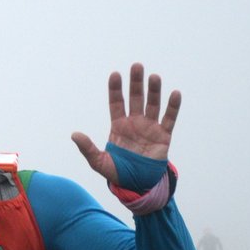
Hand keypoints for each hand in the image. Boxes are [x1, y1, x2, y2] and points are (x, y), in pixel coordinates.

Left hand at [71, 63, 180, 184]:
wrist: (137, 184)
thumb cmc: (117, 172)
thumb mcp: (98, 162)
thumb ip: (87, 148)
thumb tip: (74, 134)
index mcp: (119, 126)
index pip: (116, 103)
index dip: (115, 89)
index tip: (115, 74)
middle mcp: (135, 123)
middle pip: (135, 98)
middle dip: (135, 83)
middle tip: (136, 66)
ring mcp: (150, 127)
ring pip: (152, 104)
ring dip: (154, 90)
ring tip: (154, 77)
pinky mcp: (163, 135)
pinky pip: (169, 118)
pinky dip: (173, 106)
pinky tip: (174, 93)